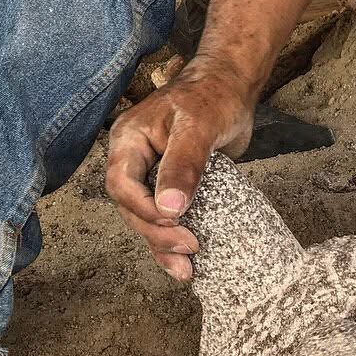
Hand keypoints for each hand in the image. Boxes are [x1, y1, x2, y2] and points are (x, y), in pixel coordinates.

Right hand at [106, 59, 254, 279]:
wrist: (234, 85)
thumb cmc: (214, 96)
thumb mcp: (198, 128)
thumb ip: (183, 165)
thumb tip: (170, 209)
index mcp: (129, 141)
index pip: (121, 185)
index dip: (144, 209)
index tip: (175, 221)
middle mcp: (136, 159)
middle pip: (133, 208)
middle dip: (157, 234)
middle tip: (189, 250)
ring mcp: (153, 173)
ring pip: (148, 217)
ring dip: (164, 245)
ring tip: (186, 270)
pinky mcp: (175, 184)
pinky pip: (168, 215)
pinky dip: (176, 236)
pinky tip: (188, 259)